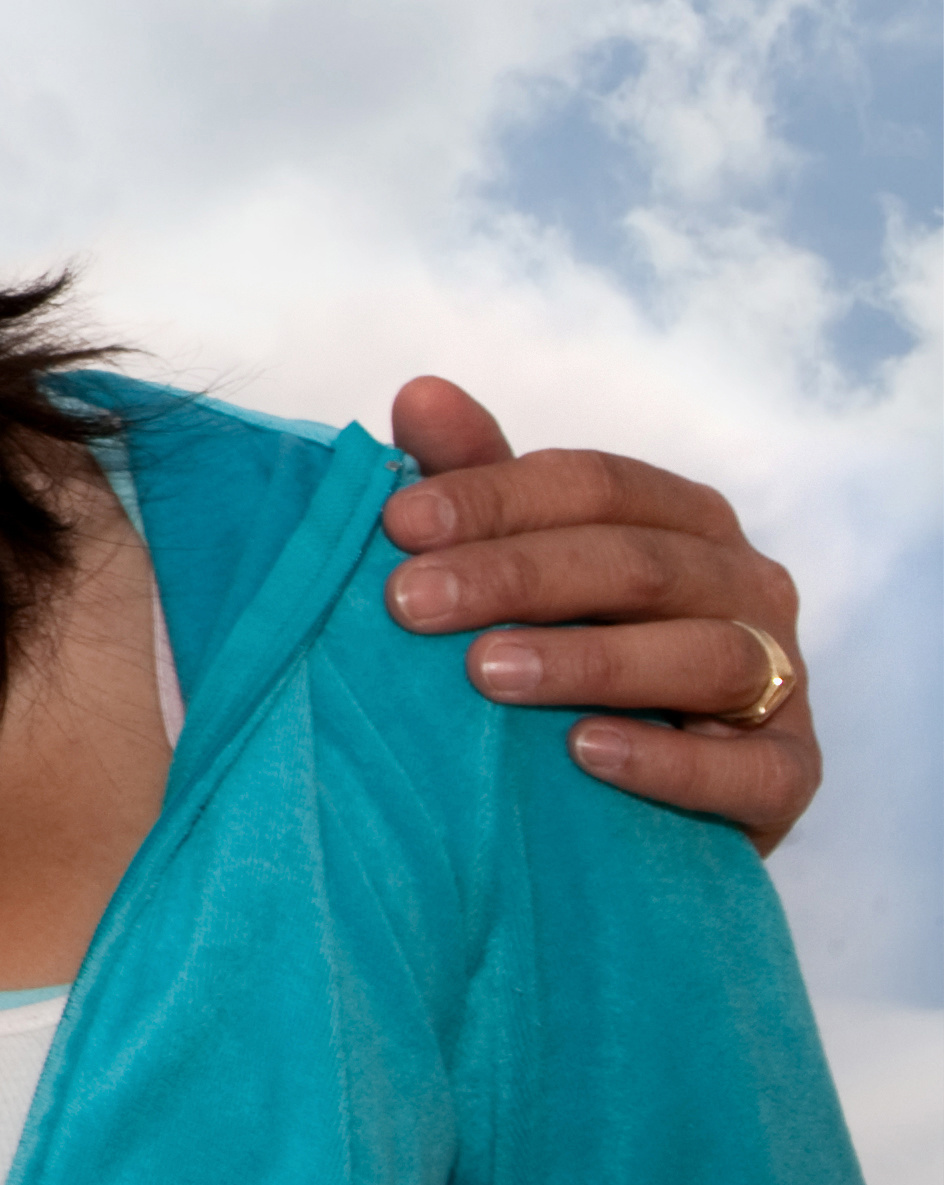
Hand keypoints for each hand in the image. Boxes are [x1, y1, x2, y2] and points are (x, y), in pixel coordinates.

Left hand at [380, 377, 816, 852]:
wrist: (631, 790)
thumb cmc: (568, 644)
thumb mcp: (517, 559)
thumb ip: (476, 481)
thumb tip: (420, 393)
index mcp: (682, 519)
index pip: (594, 486)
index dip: (495, 497)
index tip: (398, 523)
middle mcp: (744, 585)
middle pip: (637, 562)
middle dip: (516, 576)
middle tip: (408, 603)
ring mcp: (778, 679)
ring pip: (703, 654)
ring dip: (590, 662)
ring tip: (487, 673)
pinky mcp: (788, 773)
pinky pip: (750, 768)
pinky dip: (670, 762)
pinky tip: (585, 753)